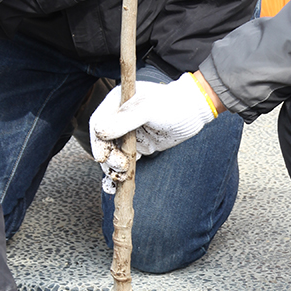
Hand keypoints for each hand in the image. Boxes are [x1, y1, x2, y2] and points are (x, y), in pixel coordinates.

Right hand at [89, 74, 216, 190]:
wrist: (193, 112)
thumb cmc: (172, 104)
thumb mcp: (148, 109)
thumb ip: (125, 119)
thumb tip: (100, 133)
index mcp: (116, 103)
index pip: (98, 123)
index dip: (98, 142)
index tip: (103, 157)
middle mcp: (118, 118)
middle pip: (103, 142)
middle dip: (109, 158)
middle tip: (121, 167)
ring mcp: (127, 134)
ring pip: (112, 154)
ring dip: (113, 169)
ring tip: (122, 178)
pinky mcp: (138, 147)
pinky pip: (124, 161)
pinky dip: (119, 174)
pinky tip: (115, 188)